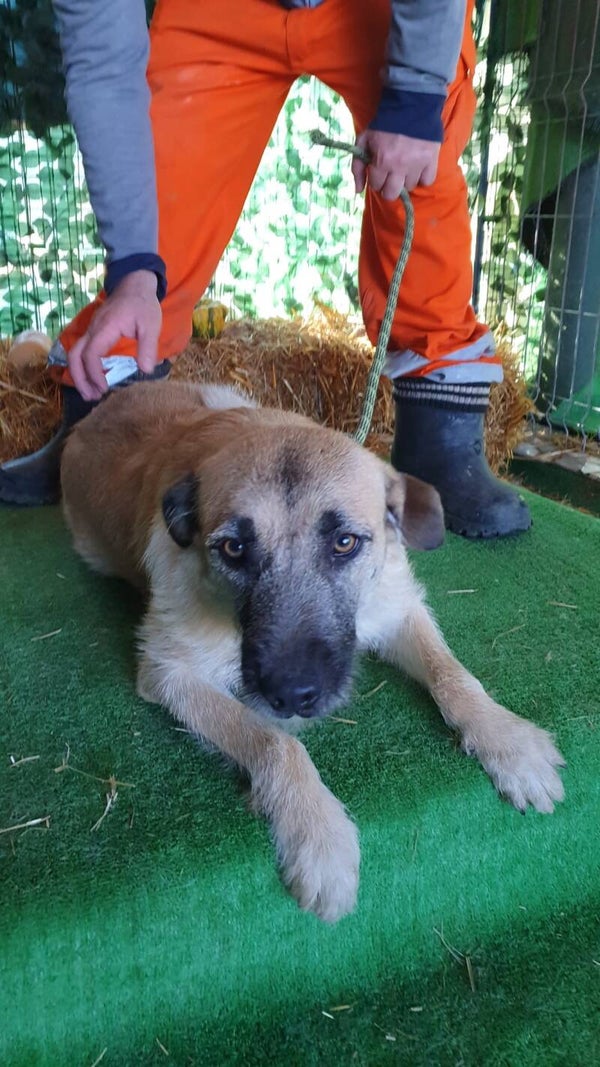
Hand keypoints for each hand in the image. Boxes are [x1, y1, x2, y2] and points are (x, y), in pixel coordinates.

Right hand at [68, 270, 161, 400]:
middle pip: (75, 355)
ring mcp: (91, 330)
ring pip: (74, 353)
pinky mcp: (93, 332)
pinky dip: (83, 367)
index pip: (91, 354)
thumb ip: (148, 347)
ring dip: (80, 374)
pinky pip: (81, 350)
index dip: (95, 373)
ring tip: (90, 393)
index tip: (104, 388)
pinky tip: (94, 379)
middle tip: (91, 397)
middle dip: (80, 378)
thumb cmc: (143, 304)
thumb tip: (145, 371)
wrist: (134, 283)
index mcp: (105, 328)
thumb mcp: (151, 325)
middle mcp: (93, 329)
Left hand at [352, 129, 439, 199]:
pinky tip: (417, 169)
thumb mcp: (364, 140)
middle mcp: (399, 167)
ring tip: (405, 168)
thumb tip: (357, 191)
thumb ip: (357, 166)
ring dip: (405, 180)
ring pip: (409, 187)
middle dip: (388, 187)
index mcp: (382, 161)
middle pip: (392, 194)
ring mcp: (416, 165)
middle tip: (390, 176)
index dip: (376, 179)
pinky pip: (427, 181)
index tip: (379, 171)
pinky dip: (422, 177)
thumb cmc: (384, 124)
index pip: (376, 185)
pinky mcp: (431, 160)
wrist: (411, 104)